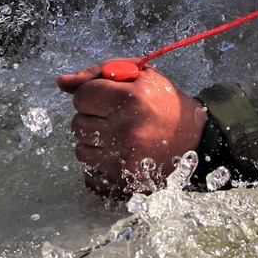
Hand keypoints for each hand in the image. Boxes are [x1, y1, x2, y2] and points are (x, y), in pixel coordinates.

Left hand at [57, 62, 206, 198]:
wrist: (196, 140)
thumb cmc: (163, 103)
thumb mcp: (140, 76)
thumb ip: (98, 73)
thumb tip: (60, 82)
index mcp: (130, 100)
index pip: (81, 96)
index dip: (93, 95)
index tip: (108, 99)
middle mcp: (125, 132)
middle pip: (77, 124)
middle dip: (93, 119)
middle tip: (116, 119)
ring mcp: (123, 162)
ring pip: (80, 151)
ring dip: (95, 144)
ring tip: (119, 138)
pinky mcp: (123, 184)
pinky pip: (89, 175)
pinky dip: (100, 167)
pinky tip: (119, 157)